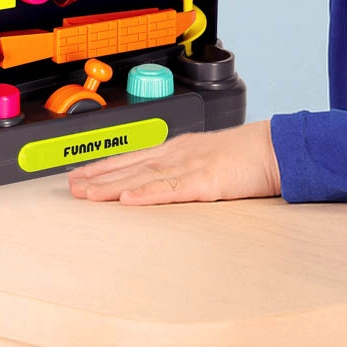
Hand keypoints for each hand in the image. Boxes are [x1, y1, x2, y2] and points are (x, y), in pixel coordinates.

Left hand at [68, 121, 282, 204]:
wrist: (276, 148)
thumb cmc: (247, 156)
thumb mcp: (210, 159)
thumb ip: (185, 169)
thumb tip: (162, 182)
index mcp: (180, 149)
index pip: (134, 157)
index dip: (106, 166)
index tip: (81, 173)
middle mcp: (180, 153)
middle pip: (132, 165)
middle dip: (98, 176)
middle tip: (70, 186)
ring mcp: (192, 166)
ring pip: (144, 176)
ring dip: (113, 185)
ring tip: (87, 193)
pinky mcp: (206, 182)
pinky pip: (172, 189)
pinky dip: (148, 193)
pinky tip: (128, 198)